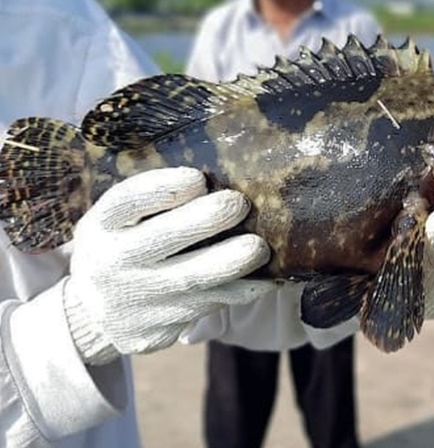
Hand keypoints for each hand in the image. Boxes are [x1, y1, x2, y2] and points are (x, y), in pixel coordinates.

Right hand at [63, 167, 273, 364]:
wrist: (93, 312)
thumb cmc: (123, 245)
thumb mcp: (120, 219)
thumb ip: (156, 200)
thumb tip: (219, 177)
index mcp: (100, 225)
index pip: (128, 202)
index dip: (164, 189)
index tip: (198, 179)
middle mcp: (111, 264)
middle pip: (163, 240)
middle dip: (208, 220)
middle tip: (240, 203)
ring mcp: (133, 300)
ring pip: (191, 280)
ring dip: (233, 262)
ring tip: (260, 247)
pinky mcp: (155, 330)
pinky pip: (206, 307)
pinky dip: (240, 291)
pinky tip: (265, 278)